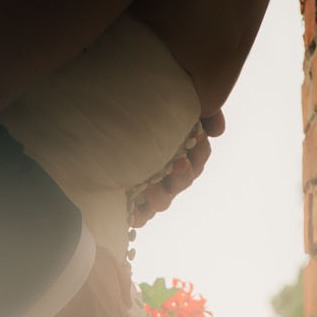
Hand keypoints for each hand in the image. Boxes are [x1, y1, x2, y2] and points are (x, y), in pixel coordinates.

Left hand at [129, 109, 224, 228]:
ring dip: (161, 196)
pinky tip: (134, 208)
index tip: (197, 138)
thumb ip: (198, 111)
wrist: (100, 117)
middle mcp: (166, 171)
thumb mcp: (168, 101)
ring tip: (151, 187)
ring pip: (164, 200)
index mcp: (177, 149)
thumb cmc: (138, 107)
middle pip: (184, 180)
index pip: (199, 156)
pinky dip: (140, 214)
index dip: (201, 151)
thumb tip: (216, 131)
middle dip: (184, 174)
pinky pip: (140, 215)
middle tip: (179, 162)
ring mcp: (149, 187)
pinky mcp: (130, 201)